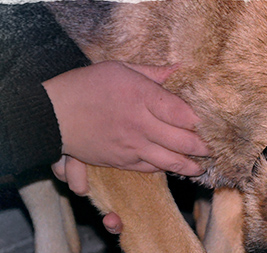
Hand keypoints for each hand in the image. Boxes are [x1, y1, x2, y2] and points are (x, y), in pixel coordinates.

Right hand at [44, 60, 209, 185]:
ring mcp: (131, 146)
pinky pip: (151, 169)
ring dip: (190, 166)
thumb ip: (153, 73)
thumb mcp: (119, 69)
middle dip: (203, 148)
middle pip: (183, 142)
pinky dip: (166, 169)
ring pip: (170, 162)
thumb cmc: (84, 86)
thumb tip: (180, 70)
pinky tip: (176, 168)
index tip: (214, 124)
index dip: (201, 122)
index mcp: (141, 97)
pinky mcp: (121, 162)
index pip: (183, 113)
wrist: (51, 115)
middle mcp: (140, 124)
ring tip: (202, 166)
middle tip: (215, 149)